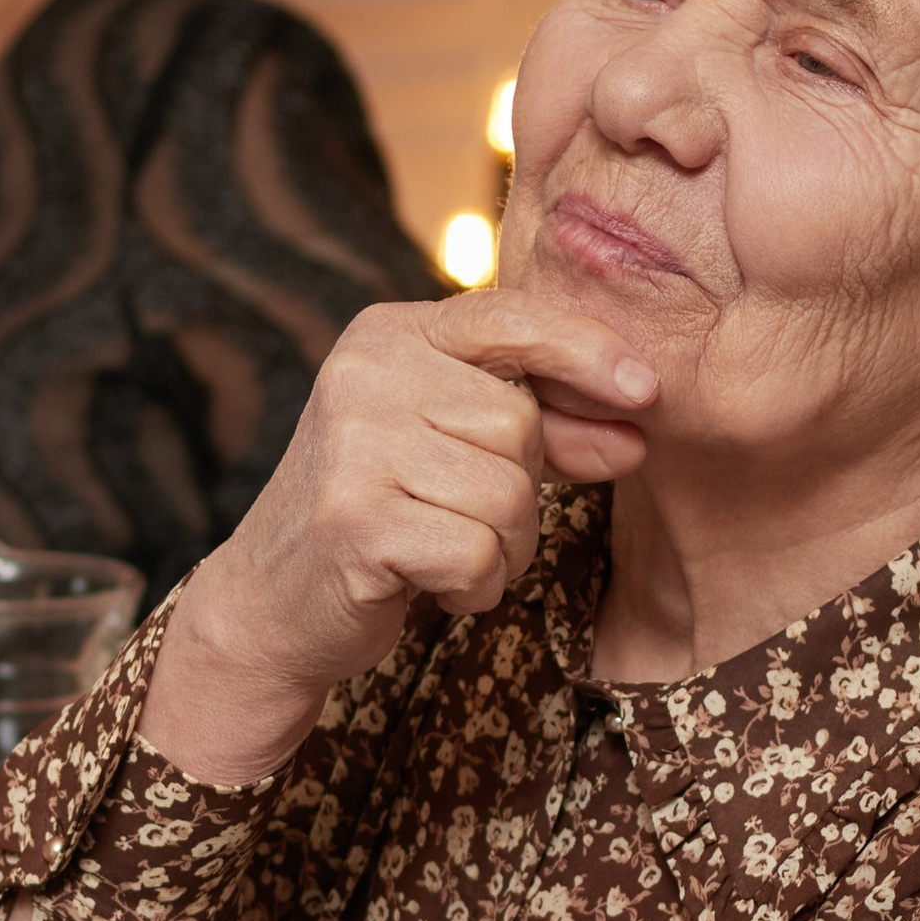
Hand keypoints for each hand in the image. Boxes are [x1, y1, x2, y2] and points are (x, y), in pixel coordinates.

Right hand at [140, 292, 657, 784]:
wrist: (274, 602)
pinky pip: (477, 554)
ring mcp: (352, 445)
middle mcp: (363, 374)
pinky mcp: (353, 521)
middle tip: (463, 516)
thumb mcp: (460, 450)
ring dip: (500, 547)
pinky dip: (472, 586)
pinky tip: (426, 583)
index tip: (645, 391)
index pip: (511, 318)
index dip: (587, 350)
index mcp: (388, 334)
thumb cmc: (383, 514)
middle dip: (521, 489)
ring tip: (442, 551)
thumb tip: (637, 431)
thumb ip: (547, 428)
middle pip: (519, 425)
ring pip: (507, 495)